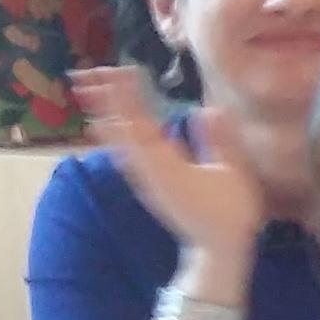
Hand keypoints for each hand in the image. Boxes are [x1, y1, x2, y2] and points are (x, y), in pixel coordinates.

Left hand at [77, 66, 265, 261]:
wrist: (217, 249)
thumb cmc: (231, 212)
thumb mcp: (234, 175)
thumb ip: (220, 141)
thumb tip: (207, 109)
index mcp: (169, 165)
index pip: (142, 123)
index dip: (129, 96)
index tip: (120, 70)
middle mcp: (149, 170)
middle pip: (121, 129)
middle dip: (105, 100)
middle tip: (86, 73)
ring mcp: (144, 179)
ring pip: (118, 141)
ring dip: (103, 114)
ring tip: (88, 92)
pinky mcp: (147, 184)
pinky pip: (123, 154)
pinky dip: (111, 136)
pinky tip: (104, 125)